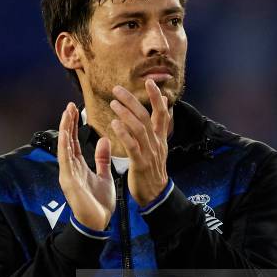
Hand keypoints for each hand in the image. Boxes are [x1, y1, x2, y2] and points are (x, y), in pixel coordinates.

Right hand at [58, 102, 115, 230]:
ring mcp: (68, 175)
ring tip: (66, 114)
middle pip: (68, 141)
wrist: (99, 223)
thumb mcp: (104, 176)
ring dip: (65, 130)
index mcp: (79, 166)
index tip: (75, 109)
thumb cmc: (99, 203)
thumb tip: (103, 140)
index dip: (74, 126)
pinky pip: (65, 161)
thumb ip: (102, 159)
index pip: (75, 142)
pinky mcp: (68, 182)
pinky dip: (65, 147)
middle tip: (69, 105)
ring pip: (64, 148)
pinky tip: (66, 134)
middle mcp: (71, 168)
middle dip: (68, 123)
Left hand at [110, 79, 169, 206]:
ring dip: (126, 114)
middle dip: (132, 101)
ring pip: (139, 129)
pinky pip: (132, 146)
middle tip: (117, 89)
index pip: (161, 113)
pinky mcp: (140, 163)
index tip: (150, 81)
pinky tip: (115, 124)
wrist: (156, 194)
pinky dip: (124, 133)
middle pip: (146, 116)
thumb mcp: (159, 146)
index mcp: (160, 138)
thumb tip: (164, 101)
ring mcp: (149, 153)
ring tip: (113, 103)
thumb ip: (159, 125)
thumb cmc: (153, 169)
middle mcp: (156, 143)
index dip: (156, 97)